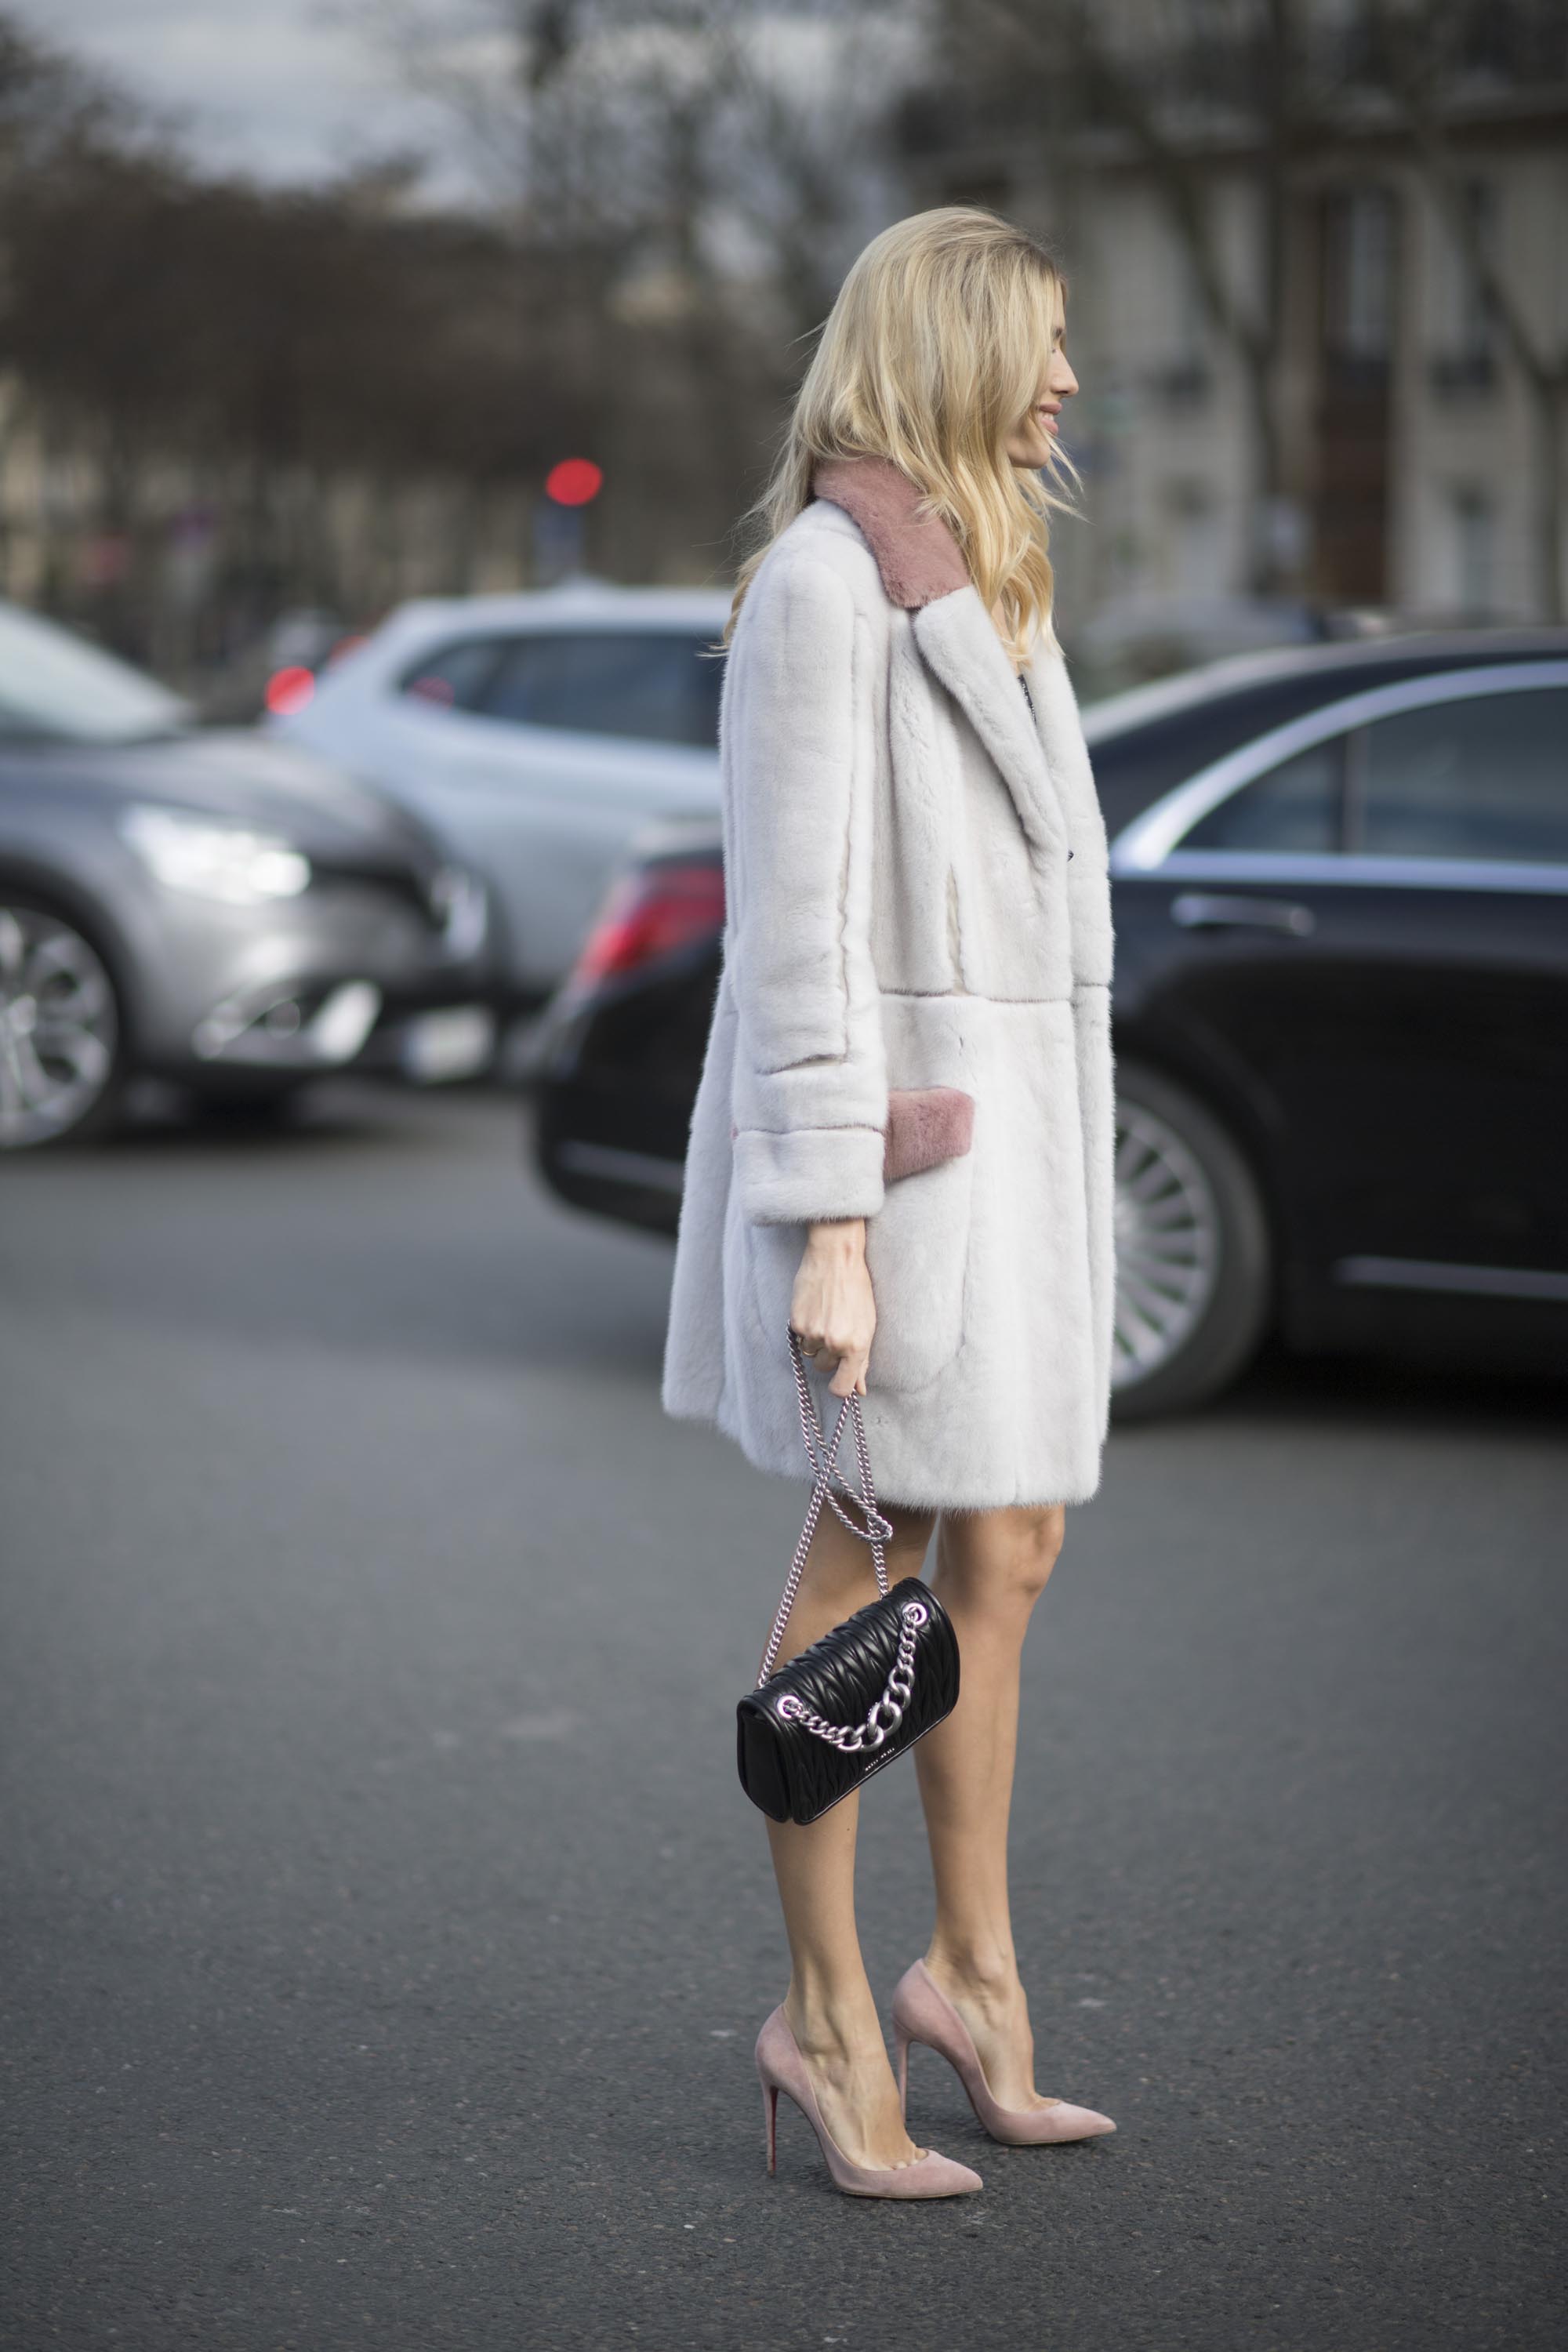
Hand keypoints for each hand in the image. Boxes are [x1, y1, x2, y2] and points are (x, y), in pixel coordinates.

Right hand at [789, 1219, 874, 1398]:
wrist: (836, 1257)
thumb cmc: (857, 1288)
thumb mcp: (868, 1325)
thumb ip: (863, 1360)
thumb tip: (859, 1389)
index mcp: (857, 1346)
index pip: (842, 1387)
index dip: (840, 1387)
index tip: (839, 1380)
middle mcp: (834, 1343)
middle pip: (824, 1368)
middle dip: (829, 1356)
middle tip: (836, 1330)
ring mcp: (813, 1333)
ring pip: (810, 1352)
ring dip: (816, 1341)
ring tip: (825, 1315)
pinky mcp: (796, 1322)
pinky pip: (799, 1337)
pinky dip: (805, 1327)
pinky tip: (815, 1308)